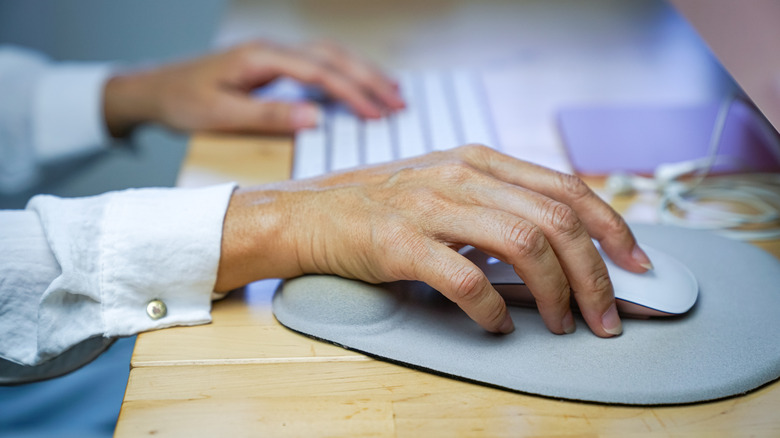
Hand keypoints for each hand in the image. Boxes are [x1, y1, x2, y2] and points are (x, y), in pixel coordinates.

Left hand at [102, 40, 404, 136]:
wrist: (155, 88)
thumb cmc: (183, 102)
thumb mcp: (221, 115)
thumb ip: (269, 117)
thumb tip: (316, 120)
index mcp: (260, 57)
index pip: (319, 72)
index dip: (352, 93)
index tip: (378, 114)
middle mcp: (271, 49)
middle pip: (332, 57)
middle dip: (369, 78)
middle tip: (399, 102)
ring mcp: (273, 53)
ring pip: (329, 55)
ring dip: (362, 72)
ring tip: (392, 93)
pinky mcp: (273, 63)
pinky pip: (318, 63)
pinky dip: (344, 73)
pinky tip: (358, 85)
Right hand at [215, 145, 653, 336]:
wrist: (309, 215)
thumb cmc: (381, 208)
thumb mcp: (446, 190)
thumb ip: (497, 206)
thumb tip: (559, 249)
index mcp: (479, 160)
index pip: (566, 188)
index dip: (611, 226)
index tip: (636, 263)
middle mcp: (461, 175)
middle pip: (555, 218)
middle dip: (594, 272)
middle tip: (605, 315)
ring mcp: (430, 206)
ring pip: (523, 243)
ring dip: (555, 292)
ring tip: (561, 324)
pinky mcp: (400, 242)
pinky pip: (464, 278)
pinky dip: (491, 310)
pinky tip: (497, 327)